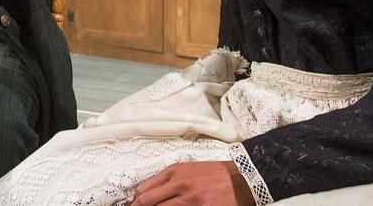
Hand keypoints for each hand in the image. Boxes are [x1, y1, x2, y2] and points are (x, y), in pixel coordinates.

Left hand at [131, 161, 254, 205]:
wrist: (241, 178)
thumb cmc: (214, 175)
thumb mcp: (186, 170)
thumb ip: (166, 180)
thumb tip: (145, 194)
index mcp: (173, 172)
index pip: (144, 189)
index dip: (135, 201)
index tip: (132, 205)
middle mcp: (179, 184)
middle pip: (148, 201)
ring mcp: (191, 199)